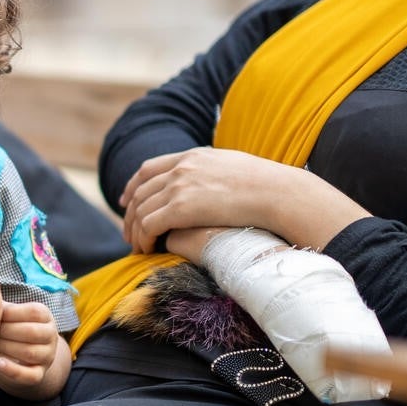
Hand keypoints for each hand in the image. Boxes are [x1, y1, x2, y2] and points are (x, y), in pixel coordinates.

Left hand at [0, 301, 59, 387]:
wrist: (21, 354)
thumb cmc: (13, 327)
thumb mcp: (11, 314)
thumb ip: (2, 307)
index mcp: (46, 316)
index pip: (32, 312)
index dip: (9, 314)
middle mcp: (51, 336)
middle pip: (31, 332)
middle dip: (5, 331)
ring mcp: (48, 356)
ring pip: (30, 352)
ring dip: (5, 347)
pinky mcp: (40, 374)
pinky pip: (30, 375)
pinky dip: (13, 370)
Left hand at [119, 147, 367, 253]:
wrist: (279, 193)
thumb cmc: (269, 187)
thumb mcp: (234, 168)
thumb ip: (214, 173)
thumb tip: (215, 185)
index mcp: (193, 156)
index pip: (149, 169)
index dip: (132, 186)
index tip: (126, 201)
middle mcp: (181, 168)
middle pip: (140, 192)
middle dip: (130, 215)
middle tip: (129, 234)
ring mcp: (179, 186)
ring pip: (141, 210)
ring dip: (135, 231)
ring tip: (137, 248)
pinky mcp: (181, 208)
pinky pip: (149, 225)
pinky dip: (143, 239)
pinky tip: (147, 249)